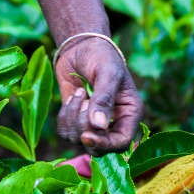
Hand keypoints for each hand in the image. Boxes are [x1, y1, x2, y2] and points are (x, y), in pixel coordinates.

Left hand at [55, 37, 141, 153]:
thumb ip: (104, 99)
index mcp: (129, 113)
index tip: (86, 136)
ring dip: (73, 117)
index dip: (105, 144)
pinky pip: (65, 132)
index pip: (121, 143)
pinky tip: (71, 97)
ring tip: (80, 92)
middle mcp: (113, 123)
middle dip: (84, 128)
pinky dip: (64, 116)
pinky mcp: (76, 120)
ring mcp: (93, 124)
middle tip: (83, 101)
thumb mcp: (107, 73)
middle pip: (99, 147)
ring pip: (78, 139)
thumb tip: (99, 126)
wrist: (81, 46)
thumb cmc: (101, 56)